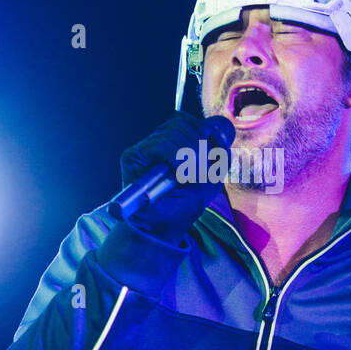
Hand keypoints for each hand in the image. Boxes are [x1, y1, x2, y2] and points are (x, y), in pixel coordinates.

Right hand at [119, 112, 230, 245]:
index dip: (202, 130)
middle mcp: (156, 143)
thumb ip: (218, 155)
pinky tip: (178, 175)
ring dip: (189, 155)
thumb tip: (217, 130)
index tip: (211, 153)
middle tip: (198, 172)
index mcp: (173, 145)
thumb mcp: (210, 179)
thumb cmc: (183, 207)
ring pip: (173, 132)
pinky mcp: (132, 156)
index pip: (186, 120)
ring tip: (188, 178)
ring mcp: (144, 149)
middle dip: (198, 145)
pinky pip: (161, 145)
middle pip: (181, 122)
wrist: (160, 229)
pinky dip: (177, 159)